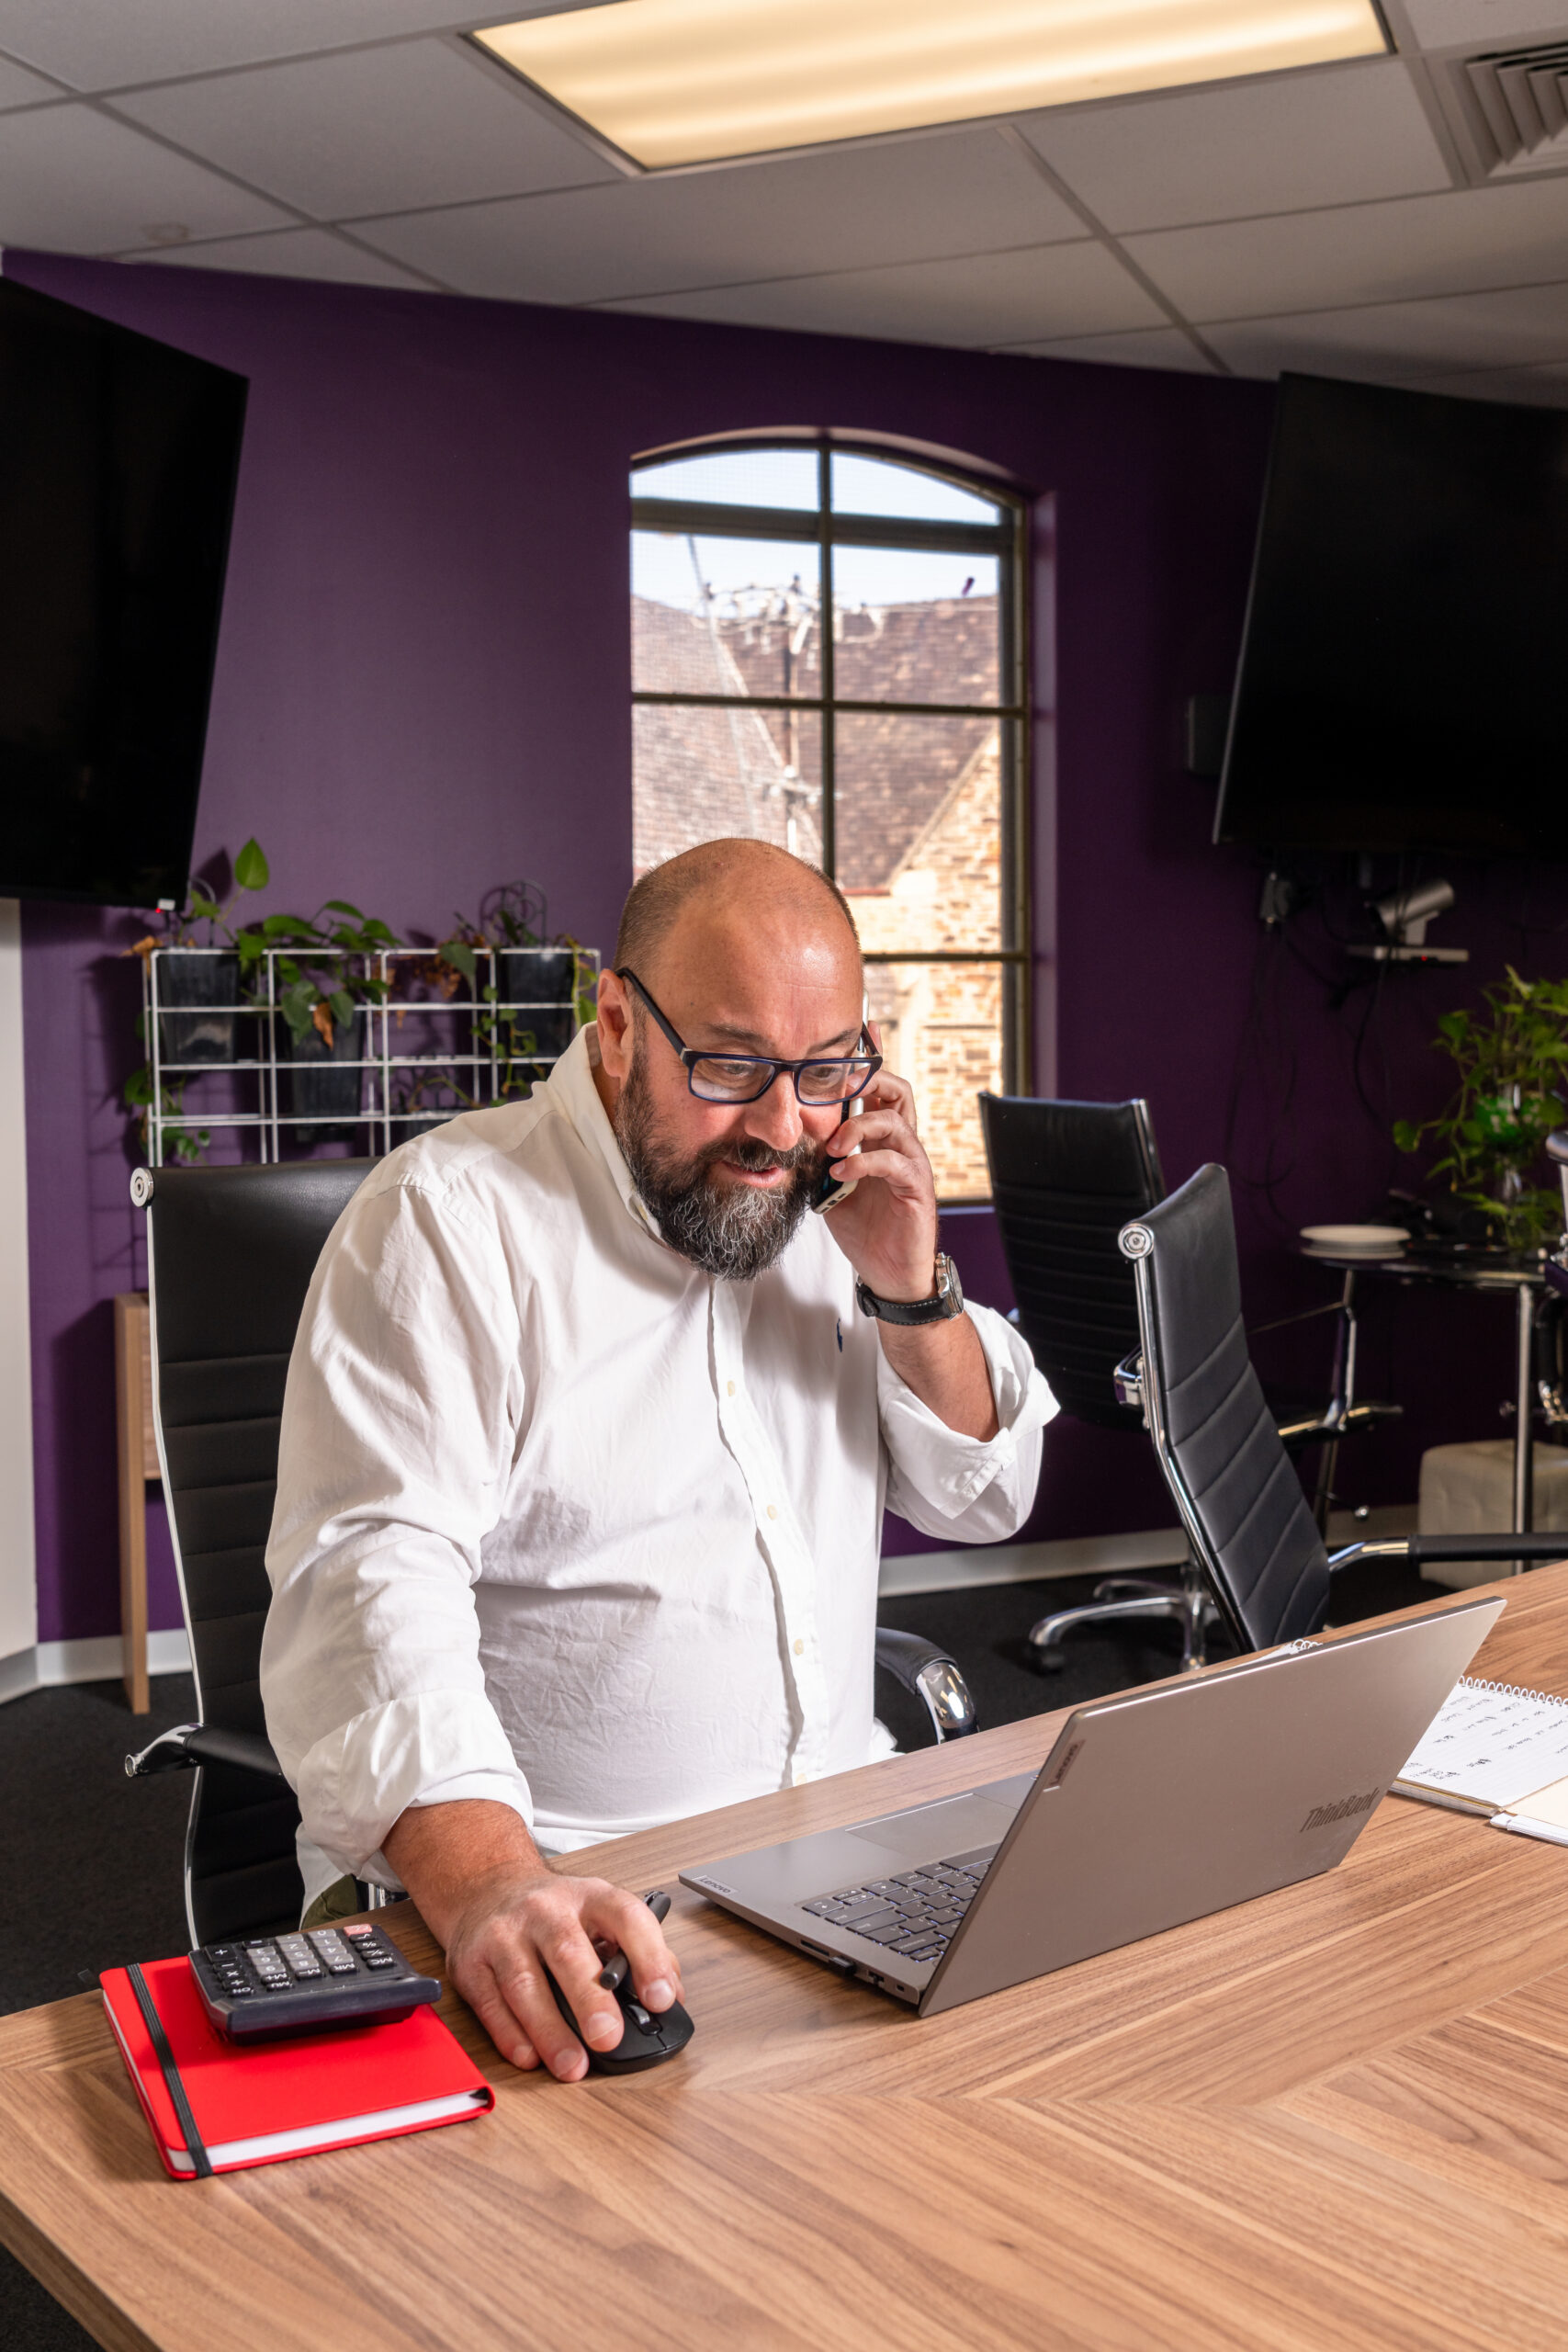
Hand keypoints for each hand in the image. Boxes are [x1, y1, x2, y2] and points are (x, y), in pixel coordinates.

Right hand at [443, 1861, 682, 2080]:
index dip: (649, 1957)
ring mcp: (503, 1935)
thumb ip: (639, 1950)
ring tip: (573, 2066)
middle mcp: (544, 1910)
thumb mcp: (600, 1913)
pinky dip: (510, 2035)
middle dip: (591, 2000)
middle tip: (609, 2038)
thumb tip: (670, 1997)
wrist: (487, 1888)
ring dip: (550, 2030)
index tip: (661, 1999)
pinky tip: (531, 2056)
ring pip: (525, 1983)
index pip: (626, 1916)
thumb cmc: (554, 1911)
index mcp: (588, 1896)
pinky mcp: (471, 1964)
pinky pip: (490, 2004)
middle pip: (568, 1951)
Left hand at [820, 1027, 939, 1302]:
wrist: (888, 1272)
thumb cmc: (864, 1229)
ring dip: (858, 1127)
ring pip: (895, 1122)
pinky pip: (894, 1162)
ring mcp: (912, 1164)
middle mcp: (901, 1146)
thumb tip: (785, 1138)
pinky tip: (840, 1172)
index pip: (879, 1091)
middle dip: (868, 1081)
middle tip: (836, 1089)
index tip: (846, 1045)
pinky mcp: (916, 1187)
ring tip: (832, 1147)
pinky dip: (864, 1161)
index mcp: (881, 1140)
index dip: (866, 1064)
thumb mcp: (831, 1187)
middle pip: (898, 1091)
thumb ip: (818, 1159)